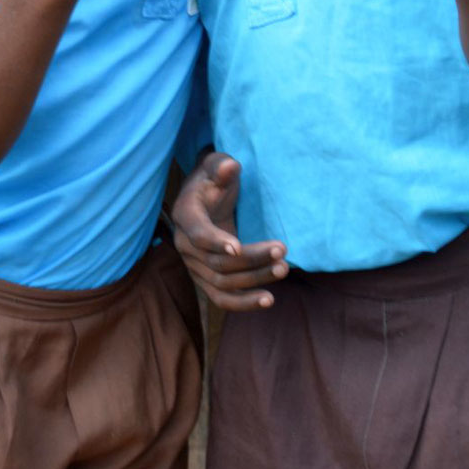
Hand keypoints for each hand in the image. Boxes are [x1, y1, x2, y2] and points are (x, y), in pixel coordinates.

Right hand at [171, 153, 287, 311]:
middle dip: (252, 259)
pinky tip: (269, 300)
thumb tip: (229, 167)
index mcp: (185, 215)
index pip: (198, 234)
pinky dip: (244, 303)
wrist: (207, 197)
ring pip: (223, 282)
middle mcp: (185, 245)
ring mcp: (195, 266)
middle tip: (282, 250)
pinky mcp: (207, 279)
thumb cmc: (214, 178)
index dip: (216, 242)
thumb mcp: (216, 164)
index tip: (237, 247)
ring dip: (255, 279)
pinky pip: (222, 298)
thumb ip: (221, 166)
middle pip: (218, 262)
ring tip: (283, 268)